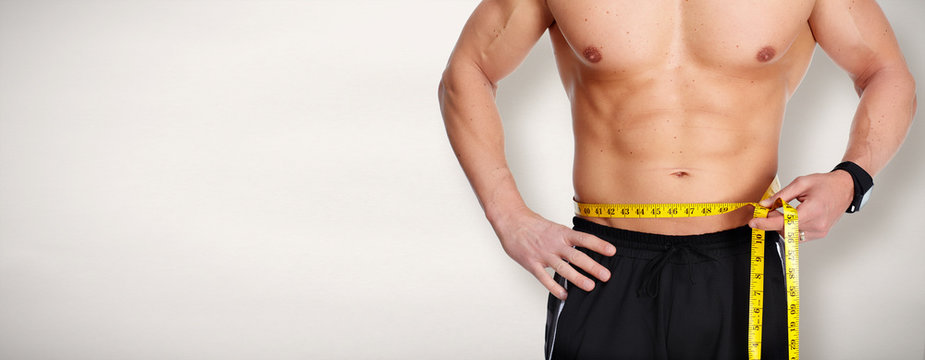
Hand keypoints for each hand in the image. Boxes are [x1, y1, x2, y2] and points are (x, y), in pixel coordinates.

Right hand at [491, 210, 615, 299]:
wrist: (511, 221)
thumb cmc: (532, 225)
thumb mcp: (554, 227)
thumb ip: (567, 238)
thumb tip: (583, 246)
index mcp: (561, 233)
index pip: (584, 238)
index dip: (599, 245)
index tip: (612, 251)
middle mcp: (554, 244)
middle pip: (577, 256)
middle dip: (593, 267)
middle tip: (606, 275)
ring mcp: (543, 254)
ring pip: (563, 268)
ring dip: (578, 278)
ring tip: (590, 286)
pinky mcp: (532, 263)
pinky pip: (545, 278)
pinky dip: (555, 287)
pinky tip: (564, 294)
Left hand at [748, 171, 853, 240]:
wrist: (845, 189)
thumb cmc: (825, 184)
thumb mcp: (801, 183)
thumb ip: (780, 195)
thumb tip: (764, 205)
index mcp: (812, 211)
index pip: (783, 222)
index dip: (765, 222)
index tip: (752, 222)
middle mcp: (816, 225)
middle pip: (784, 229)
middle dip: (772, 220)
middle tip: (769, 208)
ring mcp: (819, 232)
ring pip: (790, 234)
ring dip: (781, 224)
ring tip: (785, 209)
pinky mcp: (819, 234)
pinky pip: (797, 235)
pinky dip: (790, 227)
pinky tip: (793, 216)